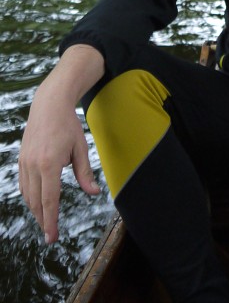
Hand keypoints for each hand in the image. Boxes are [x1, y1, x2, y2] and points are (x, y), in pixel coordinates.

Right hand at [19, 45, 104, 242]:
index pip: (49, 200)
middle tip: (50, 235)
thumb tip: (94, 192)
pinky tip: (37, 201)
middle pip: (36, 202)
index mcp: (49, 164)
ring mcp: (25, 162)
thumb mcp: (80, 148)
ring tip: (45, 220)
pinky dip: (30, 196)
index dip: (50, 221)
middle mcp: (33, 166)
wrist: (48, 105)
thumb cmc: (68, 125)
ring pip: (28, 195)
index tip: (52, 237)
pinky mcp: (21, 159)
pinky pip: (24, 184)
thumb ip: (85, 173)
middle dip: (43, 220)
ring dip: (36, 209)